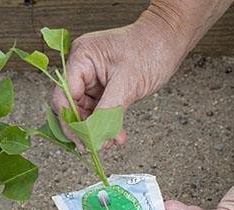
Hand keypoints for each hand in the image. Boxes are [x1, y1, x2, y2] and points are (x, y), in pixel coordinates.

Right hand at [51, 11, 187, 148]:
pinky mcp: (103, 86)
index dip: (70, 121)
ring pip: (85, 111)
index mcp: (81, 58)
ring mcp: (92, 77)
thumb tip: (95, 136)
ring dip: (96, 129)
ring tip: (109, 142)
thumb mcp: (128, 83)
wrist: (170, 39)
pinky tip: (115, 135)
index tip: (81, 140)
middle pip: (71, 106)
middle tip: (93, 147)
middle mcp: (82, 67)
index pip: (63, 96)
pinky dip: (106, 123)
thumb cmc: (151, 48)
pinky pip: (98, 109)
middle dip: (84, 128)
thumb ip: (108, 111)